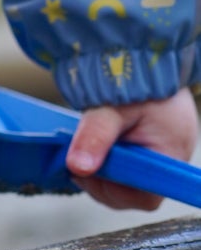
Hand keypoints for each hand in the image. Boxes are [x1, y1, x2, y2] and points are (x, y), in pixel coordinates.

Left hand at [66, 89, 198, 212]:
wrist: (142, 52)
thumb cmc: (135, 78)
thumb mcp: (111, 108)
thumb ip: (95, 136)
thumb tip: (77, 167)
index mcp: (170, 152)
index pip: (146, 196)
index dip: (114, 192)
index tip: (89, 171)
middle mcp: (171, 157)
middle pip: (135, 192)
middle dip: (104, 181)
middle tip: (81, 159)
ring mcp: (163, 152)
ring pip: (129, 181)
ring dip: (104, 170)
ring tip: (88, 147)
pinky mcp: (152, 145)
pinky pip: (129, 165)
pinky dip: (109, 160)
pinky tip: (96, 144)